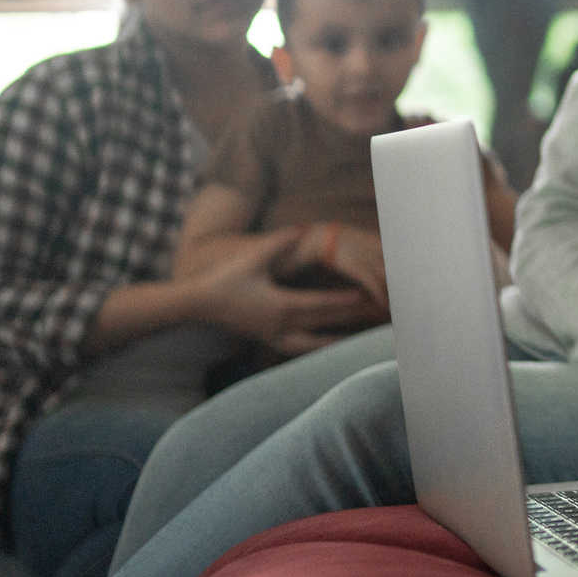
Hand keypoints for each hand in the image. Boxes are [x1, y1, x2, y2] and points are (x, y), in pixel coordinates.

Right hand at [190, 226, 384, 355]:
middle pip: (326, 322)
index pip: (324, 303)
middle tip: (378, 311)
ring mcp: (275, 337)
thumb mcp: (253, 258)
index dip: (349, 300)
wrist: (199, 305)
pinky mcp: (269, 341)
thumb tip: (303, 227)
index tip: (371, 296)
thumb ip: (280, 242)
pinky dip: (320, 347)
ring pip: (316, 342)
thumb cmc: (225, 279)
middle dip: (353, 317)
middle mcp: (282, 325)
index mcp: (281, 305)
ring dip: (341, 337)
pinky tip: (335, 344)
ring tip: (364, 334)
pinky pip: (301, 349)